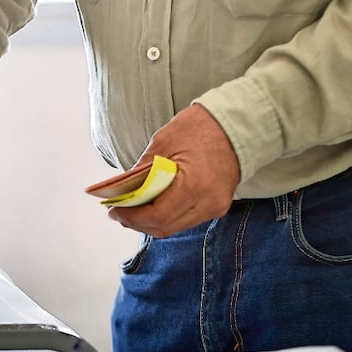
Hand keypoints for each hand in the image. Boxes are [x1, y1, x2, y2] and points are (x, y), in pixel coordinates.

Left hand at [107, 104, 240, 237]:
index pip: (157, 216)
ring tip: (132, 209)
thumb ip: (142, 171)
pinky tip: (152, 205)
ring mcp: (216, 207)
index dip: (131, 217)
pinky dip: (166, 215)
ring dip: (151, 221)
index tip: (114, 210)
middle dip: (137, 222)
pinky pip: (186, 219)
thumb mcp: (163, 143)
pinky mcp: (217, 206)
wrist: (237, 123)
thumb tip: (124, 191)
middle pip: (165, 228)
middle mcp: (209, 203)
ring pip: (175, 227)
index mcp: (195, 186)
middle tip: (119, 212)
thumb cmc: (201, 127)